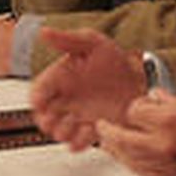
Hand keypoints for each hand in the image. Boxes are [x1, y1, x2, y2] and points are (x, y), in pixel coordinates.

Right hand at [28, 27, 145, 149]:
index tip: (40, 101)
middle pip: (43, 117)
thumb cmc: (114, 59)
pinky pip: (78, 143)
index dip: (36, 99)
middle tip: (56, 117)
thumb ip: (67, 39)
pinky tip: (91, 129)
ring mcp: (77, 117)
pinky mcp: (91, 130)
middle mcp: (65, 100)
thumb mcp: (92, 43)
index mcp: (59, 80)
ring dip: (63, 131)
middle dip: (46, 120)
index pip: (37, 93)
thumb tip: (43, 32)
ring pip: (58, 133)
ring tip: (76, 122)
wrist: (139, 77)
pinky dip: (80, 141)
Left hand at [96, 86, 175, 175]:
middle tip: (102, 127)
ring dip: (117, 152)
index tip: (142, 104)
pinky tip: (131, 162)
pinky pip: (146, 173)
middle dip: (109, 132)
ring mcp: (170, 164)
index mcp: (171, 119)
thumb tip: (158, 98)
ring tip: (110, 145)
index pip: (136, 112)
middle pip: (122, 140)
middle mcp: (165, 144)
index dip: (136, 106)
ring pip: (130, 161)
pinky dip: (134, 166)